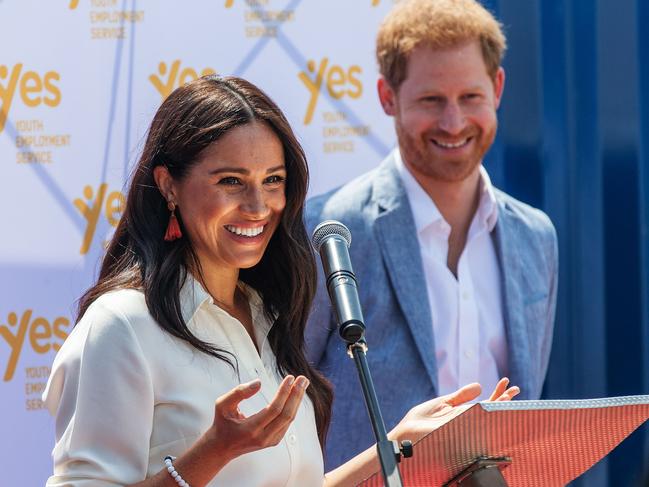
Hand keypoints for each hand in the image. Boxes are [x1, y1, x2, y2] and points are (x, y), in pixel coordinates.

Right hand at [206, 375, 309, 460]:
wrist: (222, 448)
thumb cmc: (222, 423)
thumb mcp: (222, 405)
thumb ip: (239, 392)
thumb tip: (258, 383)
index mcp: (251, 429)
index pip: (274, 409)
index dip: (284, 393)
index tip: (289, 378)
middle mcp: (263, 437)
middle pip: (286, 415)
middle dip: (296, 395)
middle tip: (302, 379)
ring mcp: (270, 441)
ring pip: (289, 419)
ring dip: (297, 400)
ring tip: (302, 383)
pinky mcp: (274, 440)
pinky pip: (287, 422)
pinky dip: (293, 407)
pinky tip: (296, 395)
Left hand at [390, 378, 519, 443]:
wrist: (408, 430)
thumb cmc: (423, 418)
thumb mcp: (444, 401)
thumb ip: (461, 395)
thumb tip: (480, 385)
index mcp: (465, 412)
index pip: (486, 402)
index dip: (497, 393)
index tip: (506, 381)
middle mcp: (468, 420)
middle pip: (491, 410)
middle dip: (503, 400)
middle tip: (515, 389)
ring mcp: (465, 426)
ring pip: (487, 417)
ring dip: (499, 407)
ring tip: (510, 395)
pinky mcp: (459, 431)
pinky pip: (476, 425)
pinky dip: (486, 417)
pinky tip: (494, 407)